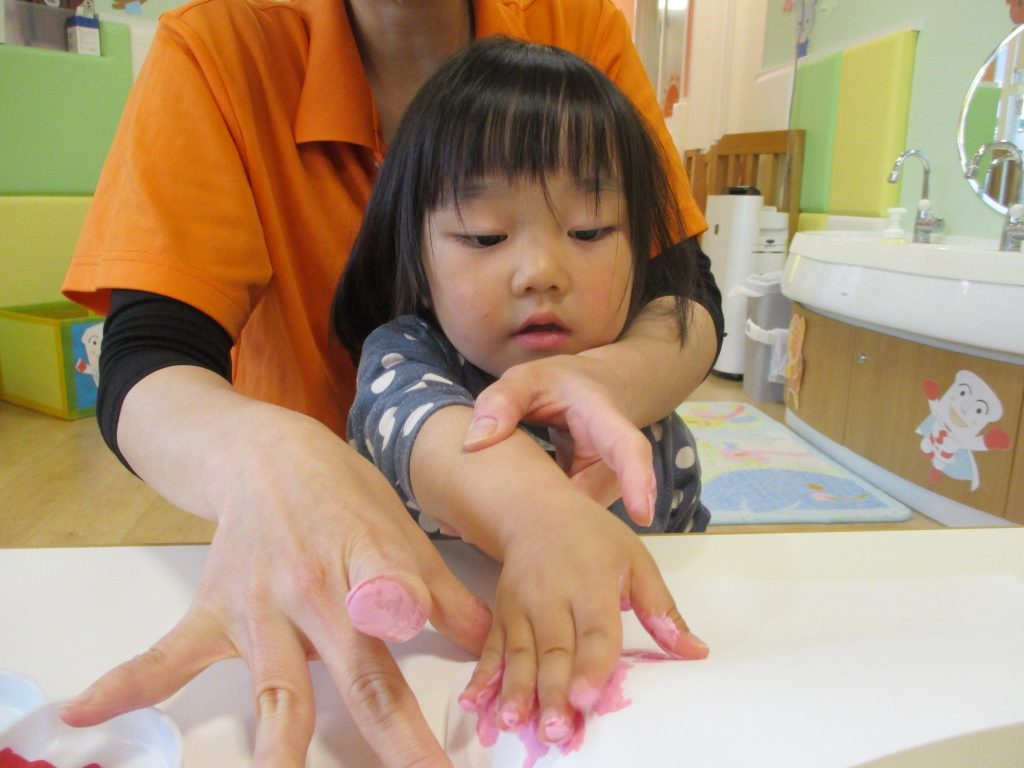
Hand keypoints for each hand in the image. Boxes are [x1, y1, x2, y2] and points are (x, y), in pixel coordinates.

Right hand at [60, 411, 490, 767]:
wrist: (265, 453)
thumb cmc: (344, 493)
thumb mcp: (401, 529)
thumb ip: (441, 590)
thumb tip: (486, 640)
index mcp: (371, 562)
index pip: (400, 600)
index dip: (423, 626)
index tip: (453, 667)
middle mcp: (318, 590)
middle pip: (359, 672)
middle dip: (392, 734)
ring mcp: (260, 606)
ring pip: (276, 689)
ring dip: (278, 748)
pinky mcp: (213, 612)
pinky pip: (168, 656)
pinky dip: (127, 684)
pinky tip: (83, 716)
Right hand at [458, 499, 707, 745]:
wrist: (536, 511)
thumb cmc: (593, 538)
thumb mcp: (636, 561)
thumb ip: (662, 609)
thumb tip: (696, 652)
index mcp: (591, 581)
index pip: (594, 629)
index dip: (591, 664)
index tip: (586, 697)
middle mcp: (551, 595)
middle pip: (552, 649)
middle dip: (551, 692)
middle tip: (555, 729)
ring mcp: (521, 606)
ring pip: (518, 654)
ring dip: (516, 691)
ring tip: (517, 723)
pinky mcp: (501, 614)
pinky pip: (490, 649)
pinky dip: (482, 678)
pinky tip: (475, 704)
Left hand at [466, 355, 656, 526]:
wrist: (593, 391)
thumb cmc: (561, 383)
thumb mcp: (527, 378)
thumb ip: (501, 401)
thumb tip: (474, 443)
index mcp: (604, 419)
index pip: (628, 449)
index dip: (636, 480)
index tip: (642, 514)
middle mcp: (613, 460)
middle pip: (591, 498)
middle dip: (555, 517)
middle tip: (496, 526)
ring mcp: (606, 484)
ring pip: (577, 516)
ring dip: (540, 522)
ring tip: (492, 518)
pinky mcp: (591, 499)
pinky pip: (568, 518)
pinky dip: (538, 520)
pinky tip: (504, 519)